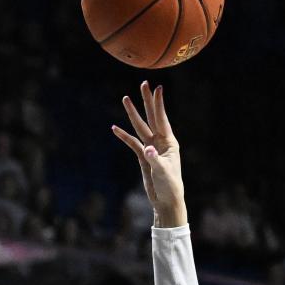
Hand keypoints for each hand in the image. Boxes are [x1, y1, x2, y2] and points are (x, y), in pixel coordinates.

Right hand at [112, 81, 185, 225]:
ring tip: (125, 98)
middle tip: (143, 84)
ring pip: (140, 127)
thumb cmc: (170, 186)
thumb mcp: (163, 172)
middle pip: (151, 117)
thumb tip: (148, 149)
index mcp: (169, 143)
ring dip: (133, 114)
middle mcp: (160, 142)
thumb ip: (155, 160)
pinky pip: (132, 143)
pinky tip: (115, 128)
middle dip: (147, 101)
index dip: (158, 103)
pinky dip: (124, 136)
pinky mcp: (143, 157)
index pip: (162, 119)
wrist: (166, 201)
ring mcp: (151, 148)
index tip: (157, 87)